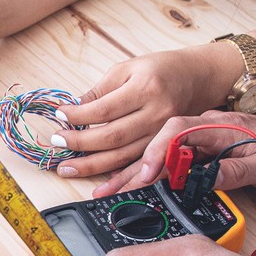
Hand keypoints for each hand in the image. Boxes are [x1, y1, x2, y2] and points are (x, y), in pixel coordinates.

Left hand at [50, 43, 237, 179]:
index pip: (104, 109)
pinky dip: (119, 180)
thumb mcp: (127, 68)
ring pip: (124, 156)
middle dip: (80, 143)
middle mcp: (157, 113)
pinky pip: (140, 167)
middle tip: (57, 143)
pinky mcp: (165, 146)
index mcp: (146, 88)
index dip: (78, 116)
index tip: (59, 116)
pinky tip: (102, 187)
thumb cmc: (160, 70)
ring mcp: (163, 133)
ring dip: (93, 166)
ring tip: (68, 168)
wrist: (198, 78)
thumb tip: (73, 109)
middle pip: (112, 137)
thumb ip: (99, 90)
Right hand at [94, 104, 255, 197]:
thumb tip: (203, 179)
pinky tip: (138, 186)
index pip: (177, 133)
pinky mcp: (207, 152)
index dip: (156, 154)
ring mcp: (206, 141)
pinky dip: (154, 174)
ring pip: (164, 154)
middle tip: (107, 190)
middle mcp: (207, 130)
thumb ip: (236, 171)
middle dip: (132, 168)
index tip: (143, 177)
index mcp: (220, 127)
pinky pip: (175, 161)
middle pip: (160, 145)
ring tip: (112, 191)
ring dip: (138, 173)